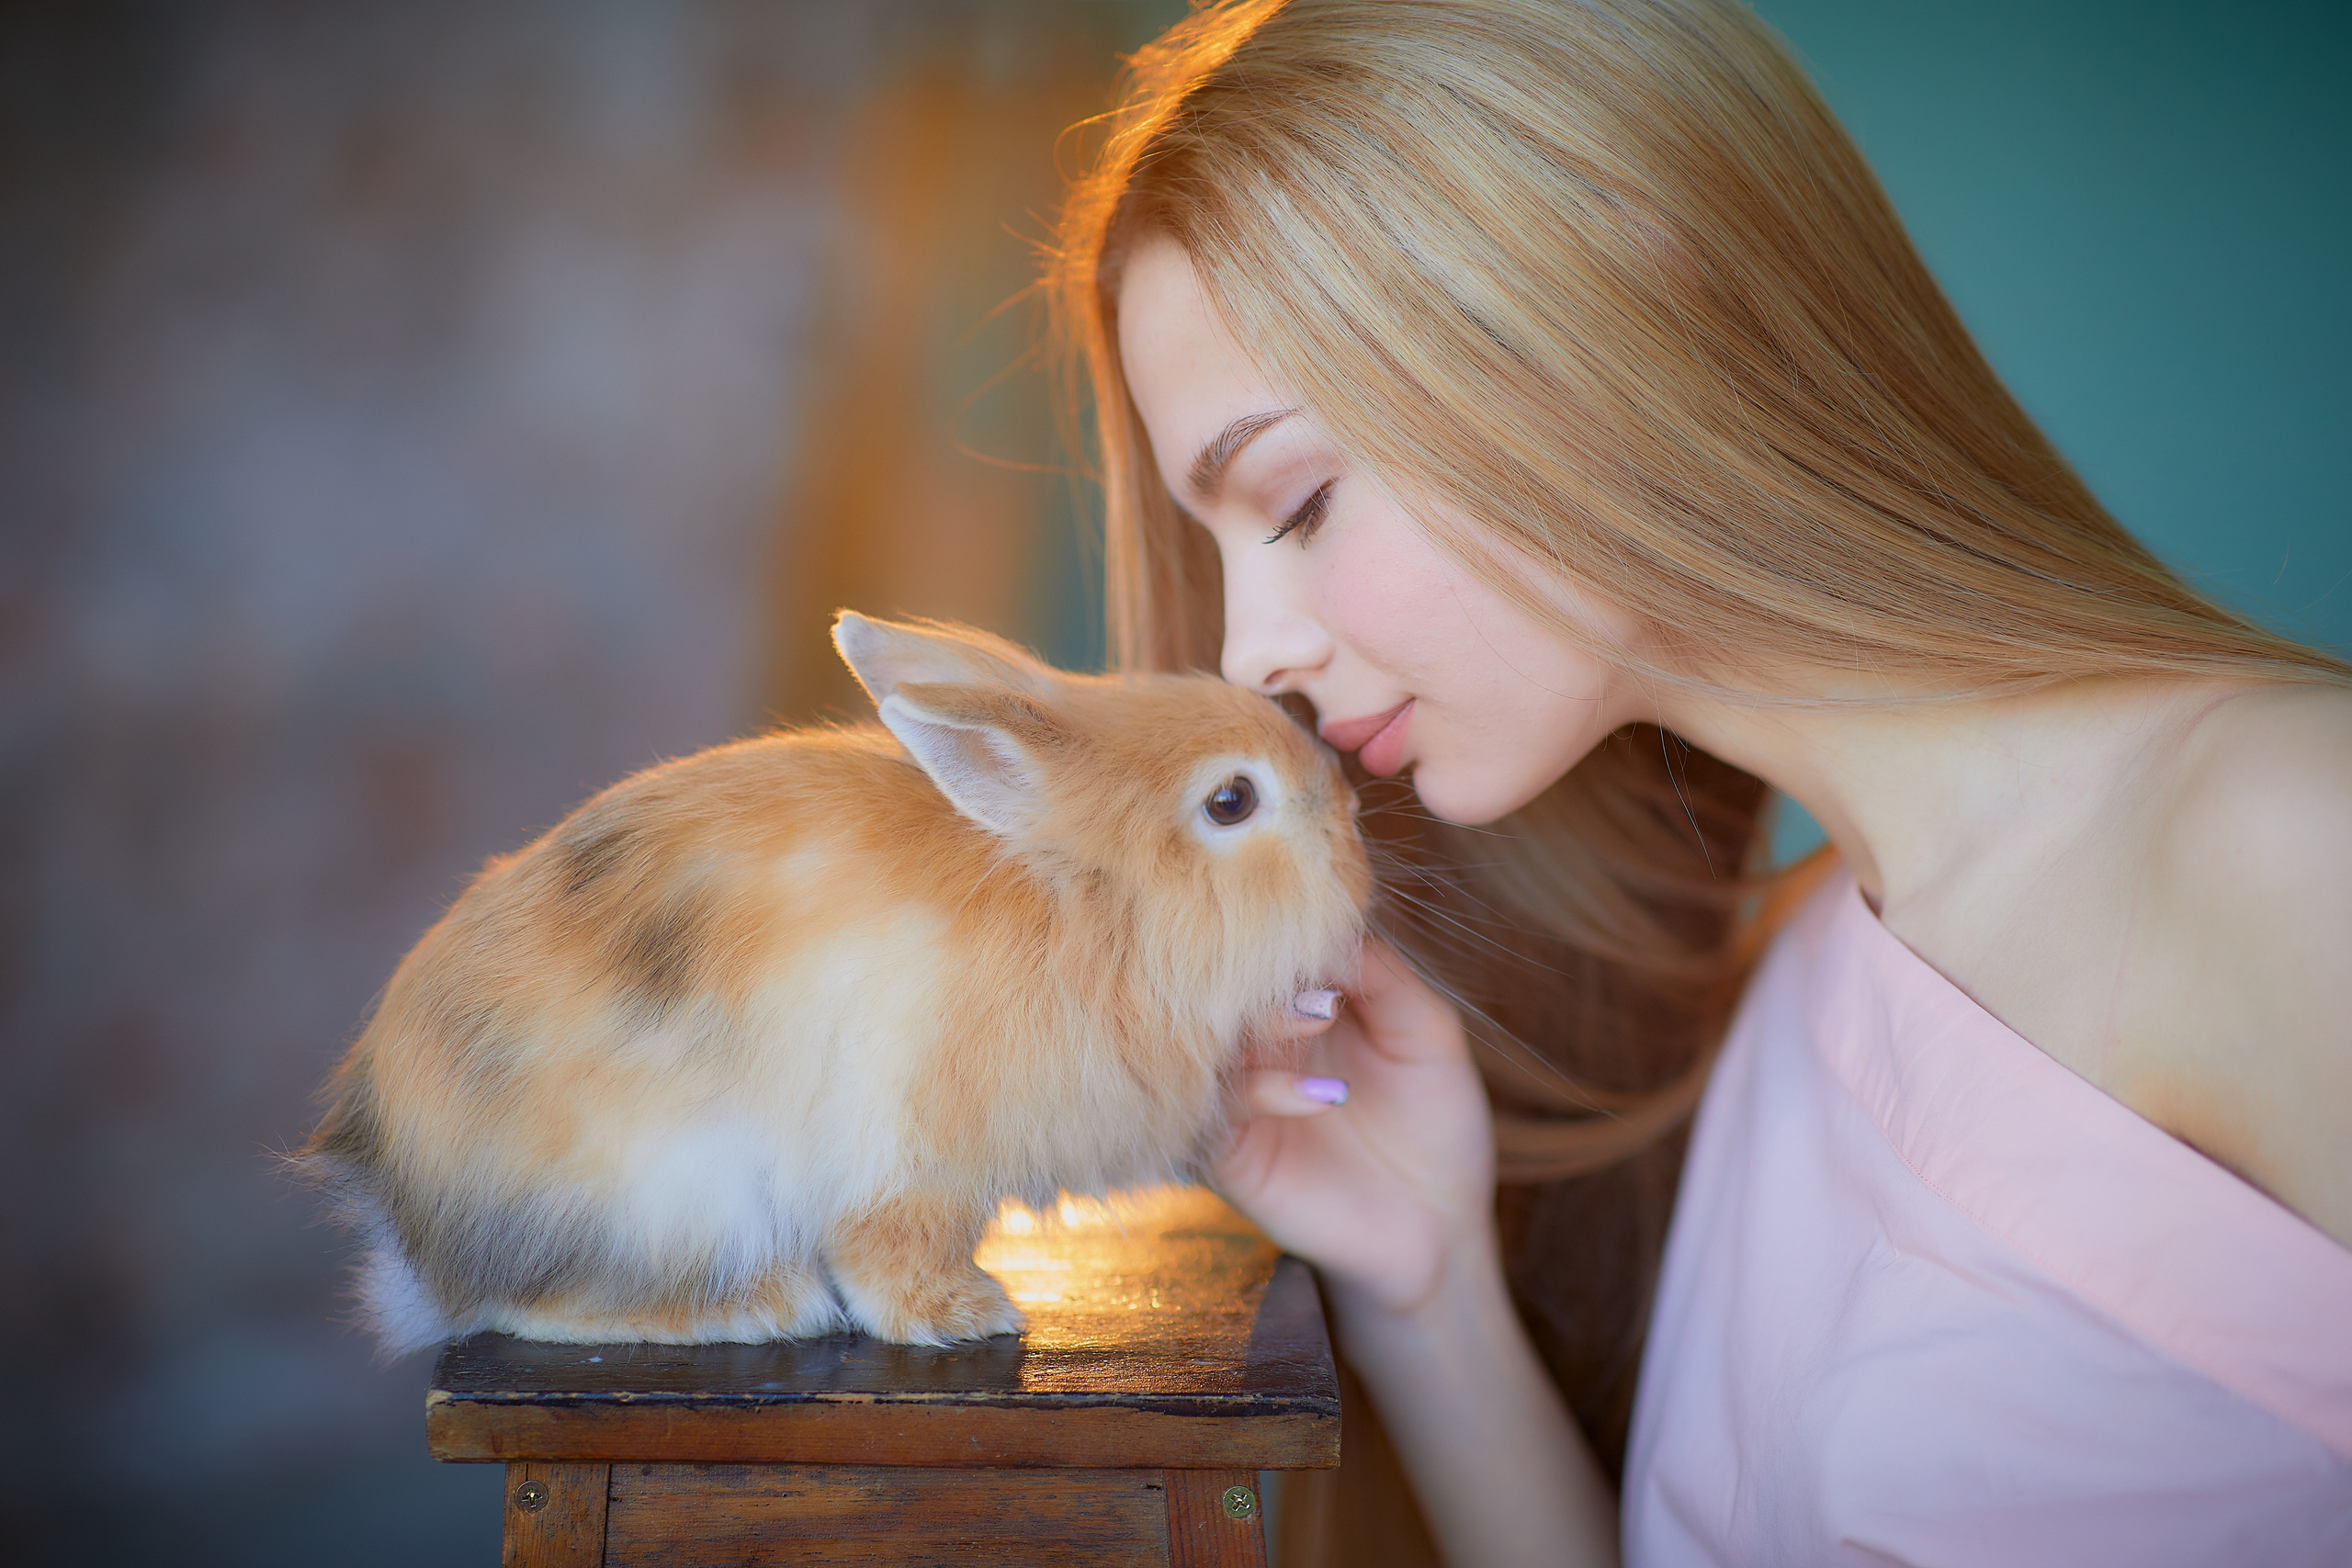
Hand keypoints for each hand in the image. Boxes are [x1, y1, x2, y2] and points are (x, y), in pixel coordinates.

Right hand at [1214, 941, 1498, 1314]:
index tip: (1326, 926)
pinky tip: (1320, 1096)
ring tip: (1320, 1020)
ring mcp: (1236, 1095)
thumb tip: (1332, 923)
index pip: (1267, 947)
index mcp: (1297, 1002)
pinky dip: (1258, 1091)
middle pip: (1225, 985)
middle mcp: (1256, 1042)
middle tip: (1322, 979)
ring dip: (1261, 1022)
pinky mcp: (1225, 1154)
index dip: (1290, 929)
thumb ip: (1382, 975)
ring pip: (1205, 1039)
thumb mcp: (1426, 1033)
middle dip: (1266, 970)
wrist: (1438, 1230)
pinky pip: (1211, 1110)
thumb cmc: (1436, 1123)